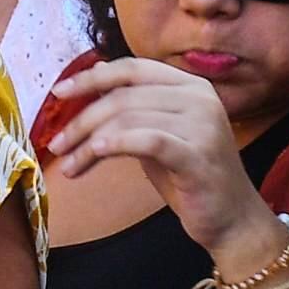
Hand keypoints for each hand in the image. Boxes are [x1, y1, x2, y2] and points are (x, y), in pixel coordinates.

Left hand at [37, 54, 273, 256]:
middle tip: (56, 145)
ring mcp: (203, 124)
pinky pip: (147, 140)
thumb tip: (94, 81)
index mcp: (190, 86)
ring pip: (129, 119)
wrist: (232, 219)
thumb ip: (133, 108)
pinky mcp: (198, 155)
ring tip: (70, 166)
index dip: (91, 77)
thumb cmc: (190, 177)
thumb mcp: (157, 134)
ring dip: (89, 143)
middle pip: (124, 96)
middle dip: (82, 121)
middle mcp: (200, 97)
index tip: (58, 93)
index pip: (132, 69)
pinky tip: (94, 154)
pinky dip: (115, 144)